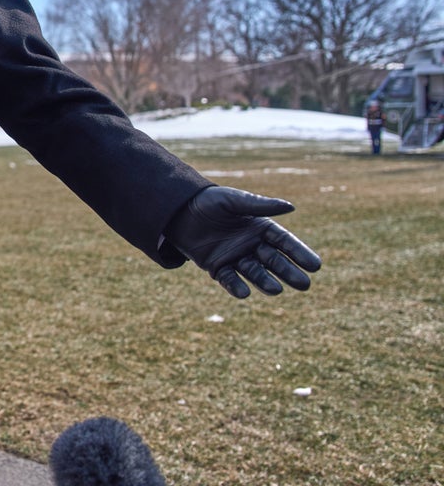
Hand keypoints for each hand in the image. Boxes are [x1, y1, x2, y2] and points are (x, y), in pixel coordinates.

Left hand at [165, 186, 320, 298]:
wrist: (178, 209)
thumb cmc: (209, 201)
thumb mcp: (234, 200)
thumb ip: (260, 205)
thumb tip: (291, 207)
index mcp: (260, 227)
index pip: (284, 242)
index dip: (299, 253)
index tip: (316, 265)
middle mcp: (251, 244)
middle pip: (273, 260)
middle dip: (288, 272)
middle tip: (304, 284)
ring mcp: (235, 257)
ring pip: (254, 272)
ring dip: (265, 282)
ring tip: (276, 290)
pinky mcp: (217, 267)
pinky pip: (229, 279)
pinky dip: (236, 286)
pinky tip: (244, 292)